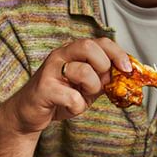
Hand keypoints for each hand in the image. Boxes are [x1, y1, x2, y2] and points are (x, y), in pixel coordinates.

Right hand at [3, 37, 131, 133]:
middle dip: (103, 67)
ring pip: (83, 71)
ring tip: (81, 96)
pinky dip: (77, 106)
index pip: (101, 42)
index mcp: (74, 52)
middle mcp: (61, 55)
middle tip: (100, 84)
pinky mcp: (43, 88)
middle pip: (89, 47)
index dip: (118, 53)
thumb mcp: (87, 87)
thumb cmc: (61, 97)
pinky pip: (72, 96)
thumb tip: (126, 75)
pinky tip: (70, 107)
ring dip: (90, 89)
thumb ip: (103, 79)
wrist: (28, 113)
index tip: (128, 69)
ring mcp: (50, 70)